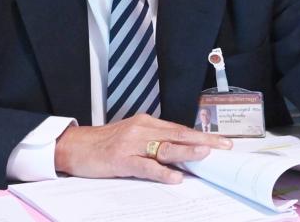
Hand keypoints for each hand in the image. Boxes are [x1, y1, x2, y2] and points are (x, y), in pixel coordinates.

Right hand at [54, 113, 232, 183]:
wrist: (75, 146)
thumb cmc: (104, 144)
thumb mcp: (132, 136)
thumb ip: (154, 141)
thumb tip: (180, 152)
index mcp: (146, 123)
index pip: (180, 128)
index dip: (201, 135)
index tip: (221, 141)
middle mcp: (141, 129)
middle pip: (178, 134)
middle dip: (203, 141)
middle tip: (224, 146)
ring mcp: (131, 143)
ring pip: (165, 147)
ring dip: (187, 151)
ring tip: (206, 155)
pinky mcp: (121, 159)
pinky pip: (145, 166)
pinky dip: (162, 171)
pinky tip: (175, 177)